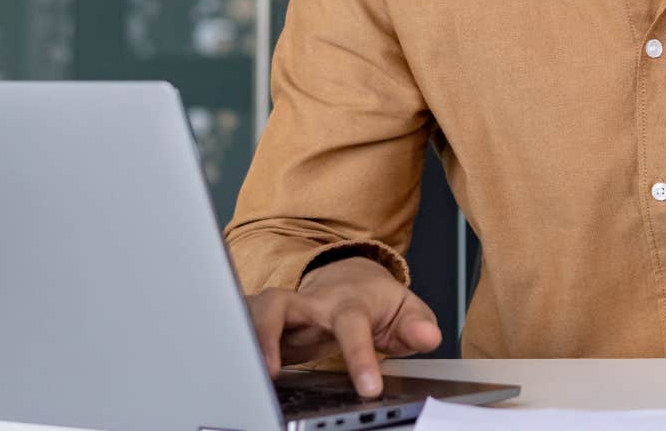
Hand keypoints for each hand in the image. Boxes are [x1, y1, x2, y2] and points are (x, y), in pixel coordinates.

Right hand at [245, 255, 442, 397]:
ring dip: (244, 339)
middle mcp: (310, 304)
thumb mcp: (405, 311)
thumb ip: (417, 325)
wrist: (348, 277)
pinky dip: (235, 344)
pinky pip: (242, 328)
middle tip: (269, 371)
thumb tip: (430, 337)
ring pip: (252, 313)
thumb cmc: (375, 300)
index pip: (352, 326)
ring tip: (250, 374)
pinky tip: (236, 370)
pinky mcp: (265, 324)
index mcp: (347, 303)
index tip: (370, 389)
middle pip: (280, 305)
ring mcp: (284, 313)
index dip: (360, 356)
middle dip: (268, 332)